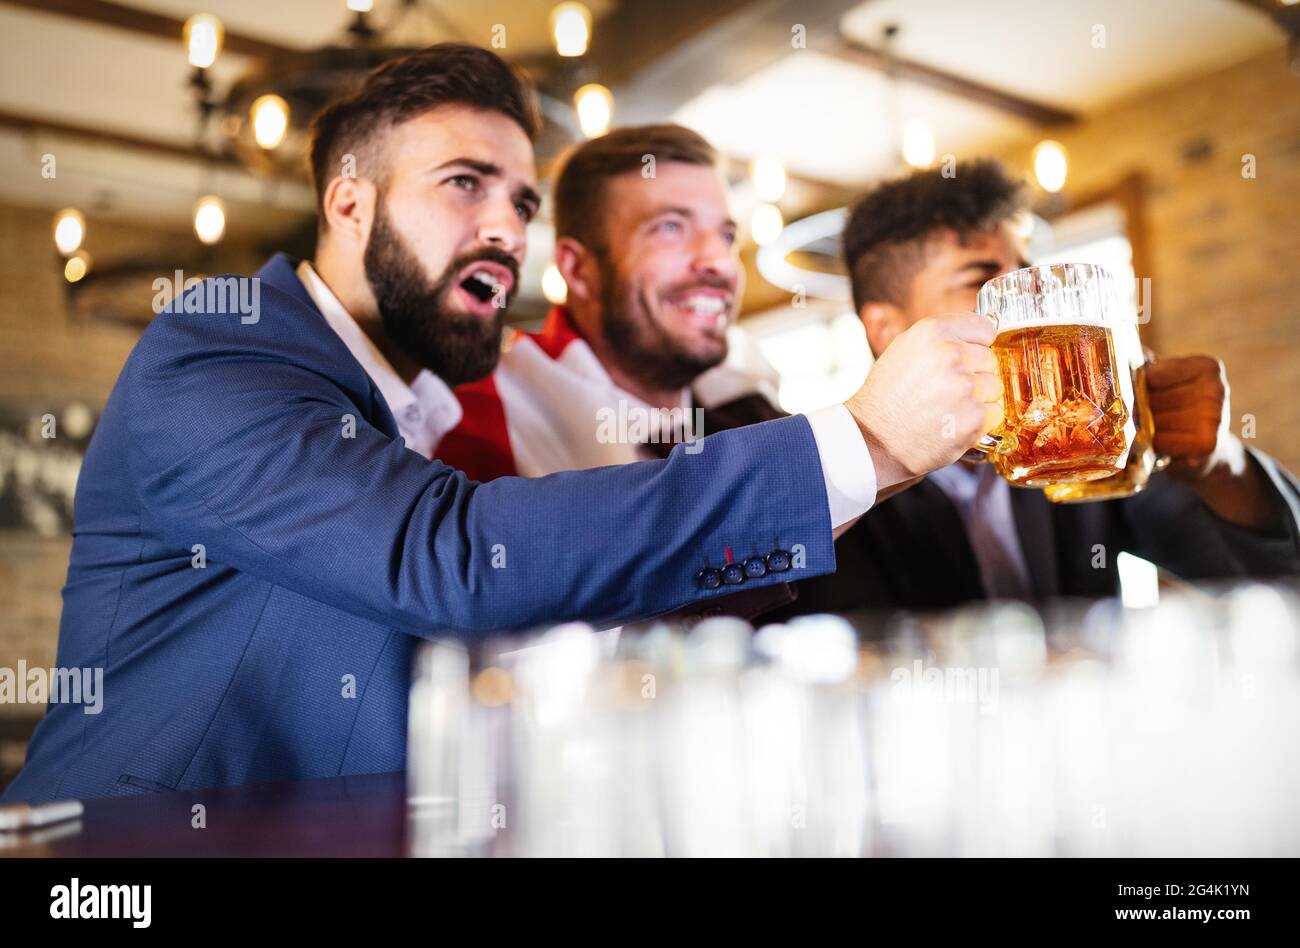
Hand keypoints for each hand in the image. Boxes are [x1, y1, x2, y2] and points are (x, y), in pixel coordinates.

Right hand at [844, 314, 1002, 486]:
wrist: (873, 440)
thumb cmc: (885, 398)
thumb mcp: (904, 351)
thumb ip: (940, 340)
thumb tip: (976, 337)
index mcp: (932, 332)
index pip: (984, 327)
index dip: (976, 345)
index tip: (968, 357)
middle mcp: (950, 354)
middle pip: (990, 358)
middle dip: (974, 374)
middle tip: (946, 391)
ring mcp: (965, 385)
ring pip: (994, 386)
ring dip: (979, 398)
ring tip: (949, 409)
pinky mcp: (975, 416)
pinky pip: (995, 412)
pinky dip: (981, 422)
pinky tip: (954, 424)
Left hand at [1146, 354, 1280, 529]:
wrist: (1205, 452)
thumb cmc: (1178, 410)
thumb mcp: (1167, 382)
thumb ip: (1145, 366)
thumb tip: (1112, 346)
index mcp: (1206, 367)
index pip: (1149, 374)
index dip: (1133, 387)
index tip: (1129, 393)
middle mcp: (1216, 389)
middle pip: (1151, 398)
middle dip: (1135, 409)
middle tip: (1131, 417)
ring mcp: (1215, 416)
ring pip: (1152, 421)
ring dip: (1140, 428)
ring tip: (1144, 430)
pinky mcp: (1207, 442)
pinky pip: (1159, 441)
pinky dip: (1150, 444)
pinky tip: (1155, 444)